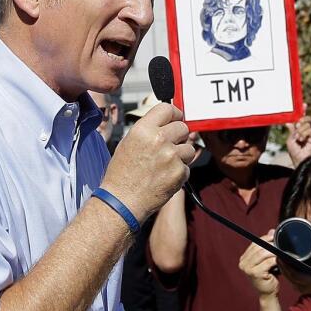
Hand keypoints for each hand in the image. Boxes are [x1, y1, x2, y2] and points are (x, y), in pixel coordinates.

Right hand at [102, 103, 193, 220]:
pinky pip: (187, 166)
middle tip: (169, 146)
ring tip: (164, 165)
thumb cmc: (122, 174)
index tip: (176, 118)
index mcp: (143, 130)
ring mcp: (171, 156)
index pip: (167, 108)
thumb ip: (148, 131)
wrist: (123, 201)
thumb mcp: (128, 143)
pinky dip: (179, 172)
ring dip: (181, 155)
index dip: (174, 113)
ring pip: (189, 148)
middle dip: (178, 136)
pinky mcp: (179, 172)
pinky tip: (164, 177)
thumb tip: (166, 123)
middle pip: (182, 127)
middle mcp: (159, 140)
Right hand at [239, 232, 279, 296]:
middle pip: (259, 247)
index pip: (255, 243)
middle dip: (271, 244)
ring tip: (282, 252)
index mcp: (244, 258)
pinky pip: (268, 262)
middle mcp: (243, 263)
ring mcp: (248, 268)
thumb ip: (267, 246)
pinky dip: (276, 260)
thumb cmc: (268, 276)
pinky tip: (282, 260)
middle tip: (281, 244)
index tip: (275, 237)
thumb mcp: (266, 260)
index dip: (266, 238)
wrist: (268, 293)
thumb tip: (272, 230)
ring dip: (274, 252)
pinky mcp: (255, 273)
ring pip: (263, 253)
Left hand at [278, 242, 310, 298]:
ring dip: (281, 266)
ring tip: (277, 255)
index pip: (295, 275)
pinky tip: (281, 261)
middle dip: (281, 264)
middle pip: (288, 275)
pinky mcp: (296, 286)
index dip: (286, 266)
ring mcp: (299, 288)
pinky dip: (284, 269)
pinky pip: (288, 277)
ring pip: (286, 276)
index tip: (281, 256)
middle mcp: (303, 286)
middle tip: (276, 253)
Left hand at [285, 108, 310, 165]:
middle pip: (306, 118)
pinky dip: (304, 134)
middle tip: (298, 124)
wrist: (299, 159)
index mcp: (298, 129)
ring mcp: (309, 133)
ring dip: (300, 131)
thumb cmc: (294, 151)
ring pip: (306, 124)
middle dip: (302, 119)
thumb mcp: (290, 139)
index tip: (304, 104)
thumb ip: (291, 130)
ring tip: (298, 138)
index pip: (301, 118)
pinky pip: (309, 130)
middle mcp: (304, 130)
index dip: (303, 111)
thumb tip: (287, 122)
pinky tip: (302, 139)